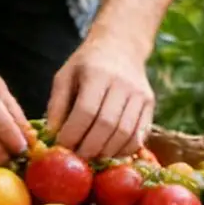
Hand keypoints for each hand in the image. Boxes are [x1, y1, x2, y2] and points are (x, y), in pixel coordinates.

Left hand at [47, 34, 154, 159]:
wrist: (120, 46)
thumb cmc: (87, 64)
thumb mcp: (65, 74)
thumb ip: (58, 103)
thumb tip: (53, 134)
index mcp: (96, 73)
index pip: (86, 110)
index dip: (73, 132)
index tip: (62, 146)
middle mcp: (122, 84)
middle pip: (107, 125)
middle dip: (90, 147)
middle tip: (77, 158)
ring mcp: (139, 95)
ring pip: (125, 134)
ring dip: (107, 152)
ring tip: (92, 157)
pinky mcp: (150, 105)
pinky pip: (139, 136)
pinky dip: (123, 150)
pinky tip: (109, 152)